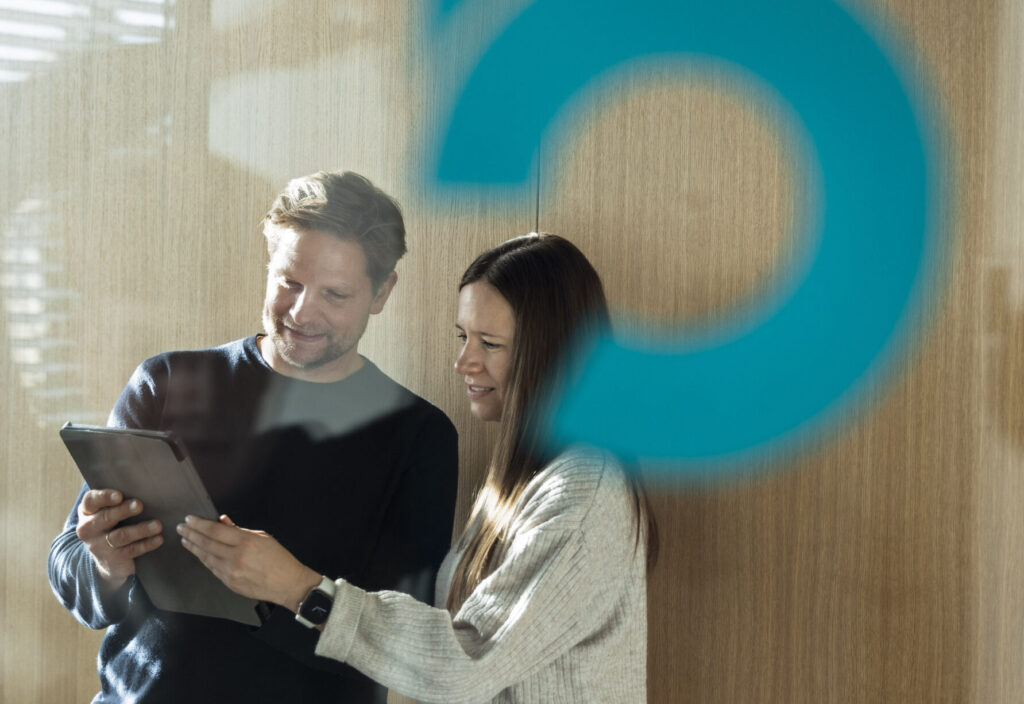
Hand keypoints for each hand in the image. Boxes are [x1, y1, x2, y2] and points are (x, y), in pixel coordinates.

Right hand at [75, 489, 163, 589]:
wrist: (107, 559)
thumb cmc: (113, 524)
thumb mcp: (108, 510)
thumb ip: (118, 499)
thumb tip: (145, 485)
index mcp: (87, 511)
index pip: (91, 501)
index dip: (104, 497)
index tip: (119, 495)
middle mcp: (89, 528)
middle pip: (106, 517)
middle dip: (124, 510)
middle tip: (139, 505)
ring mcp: (99, 545)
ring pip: (121, 535)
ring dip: (141, 529)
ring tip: (157, 525)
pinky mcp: (113, 558)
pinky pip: (131, 550)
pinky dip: (146, 544)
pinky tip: (158, 539)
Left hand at [178, 515, 319, 610]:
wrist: (287, 584)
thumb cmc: (279, 559)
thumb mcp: (263, 537)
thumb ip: (240, 529)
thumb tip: (222, 521)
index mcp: (246, 542)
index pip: (215, 531)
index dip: (199, 524)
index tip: (189, 519)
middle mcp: (236, 557)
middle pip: (206, 543)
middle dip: (191, 534)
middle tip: (181, 528)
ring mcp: (231, 572)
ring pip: (206, 557)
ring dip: (193, 547)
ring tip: (185, 540)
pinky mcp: (229, 583)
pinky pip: (212, 569)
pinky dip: (204, 559)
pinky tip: (199, 554)